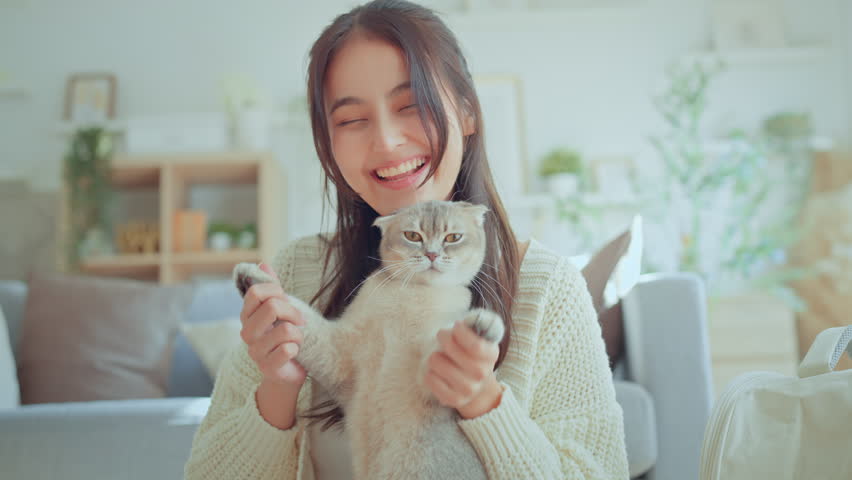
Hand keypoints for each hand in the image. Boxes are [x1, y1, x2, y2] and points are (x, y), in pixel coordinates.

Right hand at [239, 263, 306, 386]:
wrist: (289, 371)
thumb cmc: (285, 337)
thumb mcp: (280, 309)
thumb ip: (271, 288)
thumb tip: (263, 264)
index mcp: (247, 315)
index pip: (256, 292)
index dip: (277, 292)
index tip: (287, 302)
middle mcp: (246, 332)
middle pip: (272, 306)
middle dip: (293, 312)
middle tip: (299, 322)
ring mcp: (255, 351)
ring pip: (285, 329)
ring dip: (298, 334)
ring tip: (296, 340)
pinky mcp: (267, 367)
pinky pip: (288, 350)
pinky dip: (296, 349)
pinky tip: (293, 354)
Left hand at [424, 321, 503, 418]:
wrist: (475, 385)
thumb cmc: (470, 352)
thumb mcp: (478, 335)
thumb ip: (477, 323)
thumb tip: (467, 323)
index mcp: (491, 354)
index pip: (474, 344)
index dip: (459, 331)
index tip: (456, 326)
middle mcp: (482, 373)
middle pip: (450, 349)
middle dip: (443, 337)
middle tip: (443, 336)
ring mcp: (469, 389)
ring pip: (436, 361)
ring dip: (434, 356)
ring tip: (440, 357)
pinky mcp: (454, 400)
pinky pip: (430, 378)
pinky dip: (429, 372)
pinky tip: (437, 372)